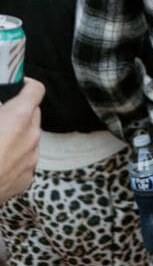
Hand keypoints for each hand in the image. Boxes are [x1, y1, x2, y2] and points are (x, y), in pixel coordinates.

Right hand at [0, 77, 44, 202]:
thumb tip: (0, 110)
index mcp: (19, 117)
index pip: (36, 90)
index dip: (26, 86)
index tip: (15, 88)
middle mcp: (31, 136)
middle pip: (33, 114)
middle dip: (19, 112)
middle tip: (1, 118)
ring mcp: (31, 159)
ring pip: (29, 138)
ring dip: (17, 136)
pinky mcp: (26, 179)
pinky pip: (24, 160)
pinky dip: (15, 158)